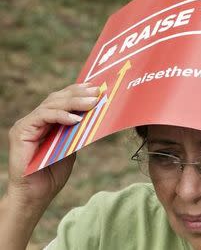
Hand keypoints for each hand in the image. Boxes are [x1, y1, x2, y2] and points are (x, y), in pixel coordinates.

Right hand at [7, 83, 99, 208]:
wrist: (36, 194)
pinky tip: (75, 119)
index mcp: (47, 121)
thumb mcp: (72, 146)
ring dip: (74, 102)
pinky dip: (60, 116)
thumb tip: (95, 114)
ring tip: (92, 102)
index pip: (62, 99)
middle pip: (57, 98)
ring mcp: (27, 124)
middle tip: (97, 92)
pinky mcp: (21, 131)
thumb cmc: (53, 173)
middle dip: (79, 94)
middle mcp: (36, 119)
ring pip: (51, 104)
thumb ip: (78, 130)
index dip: (79, 92)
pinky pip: (43, 117)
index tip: (97, 88)